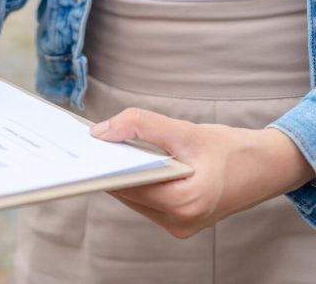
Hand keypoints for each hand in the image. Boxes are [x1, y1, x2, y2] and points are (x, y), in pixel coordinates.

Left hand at [91, 108, 314, 237]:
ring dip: (122, 173)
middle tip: (91, 140)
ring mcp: (178, 226)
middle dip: (110, 166)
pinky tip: (128, 160)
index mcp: (185, 203)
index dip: (104, 164)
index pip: (128, 184)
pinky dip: (136, 179)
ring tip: (108, 147)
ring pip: (132, 197)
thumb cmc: (232, 149)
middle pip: (126, 192)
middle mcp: (180, 222)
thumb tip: (100, 132)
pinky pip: (144, 199)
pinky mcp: (177, 222)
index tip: (84, 146)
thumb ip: (141, 125)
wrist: (267, 168)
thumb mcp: (185, 130)